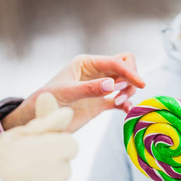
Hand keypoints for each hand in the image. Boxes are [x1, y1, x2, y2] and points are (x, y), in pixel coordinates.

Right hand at [0, 93, 77, 180]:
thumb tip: (69, 112)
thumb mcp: (17, 136)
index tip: (35, 152)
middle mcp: (56, 174)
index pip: (71, 146)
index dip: (54, 147)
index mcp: (52, 150)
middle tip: (22, 171)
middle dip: (49, 169)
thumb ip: (46, 123)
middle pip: (64, 169)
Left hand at [2, 53, 144, 131]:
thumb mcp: (66, 92)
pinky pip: (120, 100)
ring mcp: (100, 88)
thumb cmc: (47, 100)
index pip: (116, 62)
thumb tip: (112, 85)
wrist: (39, 118)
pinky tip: (126, 111)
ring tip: (119, 103)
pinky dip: (126, 104)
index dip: (130, 71)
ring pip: (125, 82)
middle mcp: (96, 73)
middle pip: (125, 66)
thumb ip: (89, 89)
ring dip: (128, 92)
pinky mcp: (101, 103)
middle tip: (123, 93)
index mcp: (87, 63)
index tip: (140, 83)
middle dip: (130, 78)